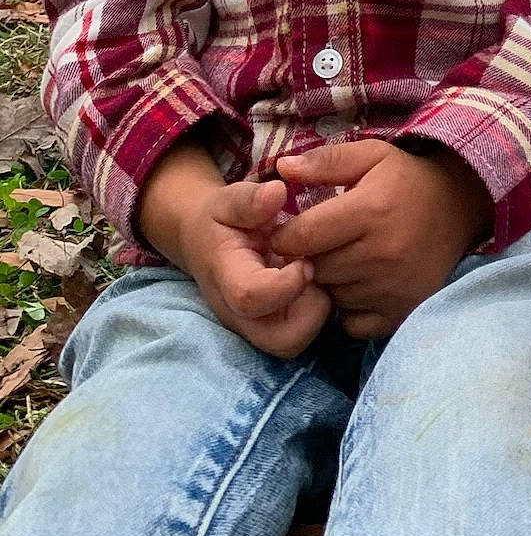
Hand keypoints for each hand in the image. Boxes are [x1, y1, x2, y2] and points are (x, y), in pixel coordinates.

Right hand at [138, 141, 330, 358]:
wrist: (207, 244)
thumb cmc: (222, 221)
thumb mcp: (229, 201)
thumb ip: (250, 200)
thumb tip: (277, 193)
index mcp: (227, 278)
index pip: (252, 298)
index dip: (287, 283)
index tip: (306, 259)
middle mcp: (241, 315)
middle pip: (283, 341)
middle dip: (312, 310)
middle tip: (316, 273)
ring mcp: (257, 327)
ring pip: (296, 342)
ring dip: (318, 311)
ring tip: (317, 275)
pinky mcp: (274, 328)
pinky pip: (303, 334)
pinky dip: (318, 311)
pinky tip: (317, 281)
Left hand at [267, 139, 492, 339]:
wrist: (461, 207)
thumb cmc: (408, 180)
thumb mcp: (372, 156)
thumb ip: (326, 161)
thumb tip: (282, 168)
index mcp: (370, 211)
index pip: (302, 236)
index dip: (285, 234)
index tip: (289, 229)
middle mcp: (382, 254)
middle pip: (315, 269)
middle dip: (308, 258)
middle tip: (322, 243)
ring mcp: (393, 288)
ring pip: (332, 296)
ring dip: (330, 281)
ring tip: (346, 258)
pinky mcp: (402, 311)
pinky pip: (353, 323)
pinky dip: (350, 308)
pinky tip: (361, 283)